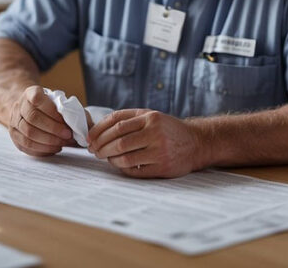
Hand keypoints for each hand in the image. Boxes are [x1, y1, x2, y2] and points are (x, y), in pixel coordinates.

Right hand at [7, 85, 73, 155]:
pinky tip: (54, 148)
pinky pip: (26, 146)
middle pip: (33, 118)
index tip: (65, 119)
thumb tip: (81, 126)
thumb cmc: (49, 107)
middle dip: (53, 128)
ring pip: (28, 134)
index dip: (51, 110)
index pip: (37, 98)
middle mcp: (19, 106)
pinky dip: (42, 149)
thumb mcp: (60, 102)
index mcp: (31, 93)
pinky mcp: (14, 136)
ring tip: (63, 143)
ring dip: (49, 141)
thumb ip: (72, 111)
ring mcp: (14, 121)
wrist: (29, 109)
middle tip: (68, 135)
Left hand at [87, 109, 203, 177]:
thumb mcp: (152, 116)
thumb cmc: (168, 129)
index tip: (89, 138)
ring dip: (110, 159)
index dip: (99, 131)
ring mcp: (159, 151)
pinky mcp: (162, 168)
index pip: (116, 123)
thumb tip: (98, 130)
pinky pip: (135, 170)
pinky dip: (122, 168)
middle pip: (118, 141)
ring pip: (125, 157)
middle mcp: (155, 133)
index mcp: (150, 117)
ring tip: (106, 157)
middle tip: (94, 151)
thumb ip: (128, 119)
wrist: (197, 143)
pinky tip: (119, 164)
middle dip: (101, 147)